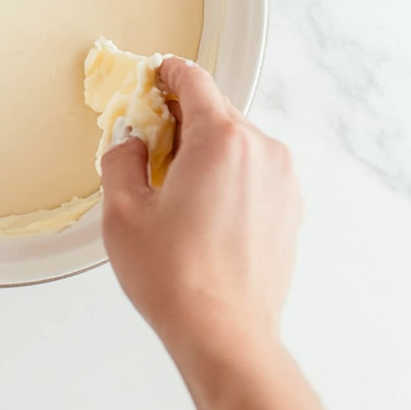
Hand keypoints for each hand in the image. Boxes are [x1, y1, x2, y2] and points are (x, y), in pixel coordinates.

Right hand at [101, 57, 301, 380]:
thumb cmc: (177, 279)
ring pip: (236, 142)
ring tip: (173, 193)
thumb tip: (131, 142)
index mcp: (221, 139)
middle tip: (148, 148)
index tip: (151, 78)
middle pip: (215, 111)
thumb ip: (121, 157)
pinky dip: (227, 177)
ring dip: (205, 151)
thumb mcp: (122, 210)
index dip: (166, 73)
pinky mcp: (289, 208)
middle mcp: (262, 151)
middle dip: (180, 121)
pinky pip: (253, 172)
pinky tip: (201, 213)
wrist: (224, 335)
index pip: (194, 79)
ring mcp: (282, 180)